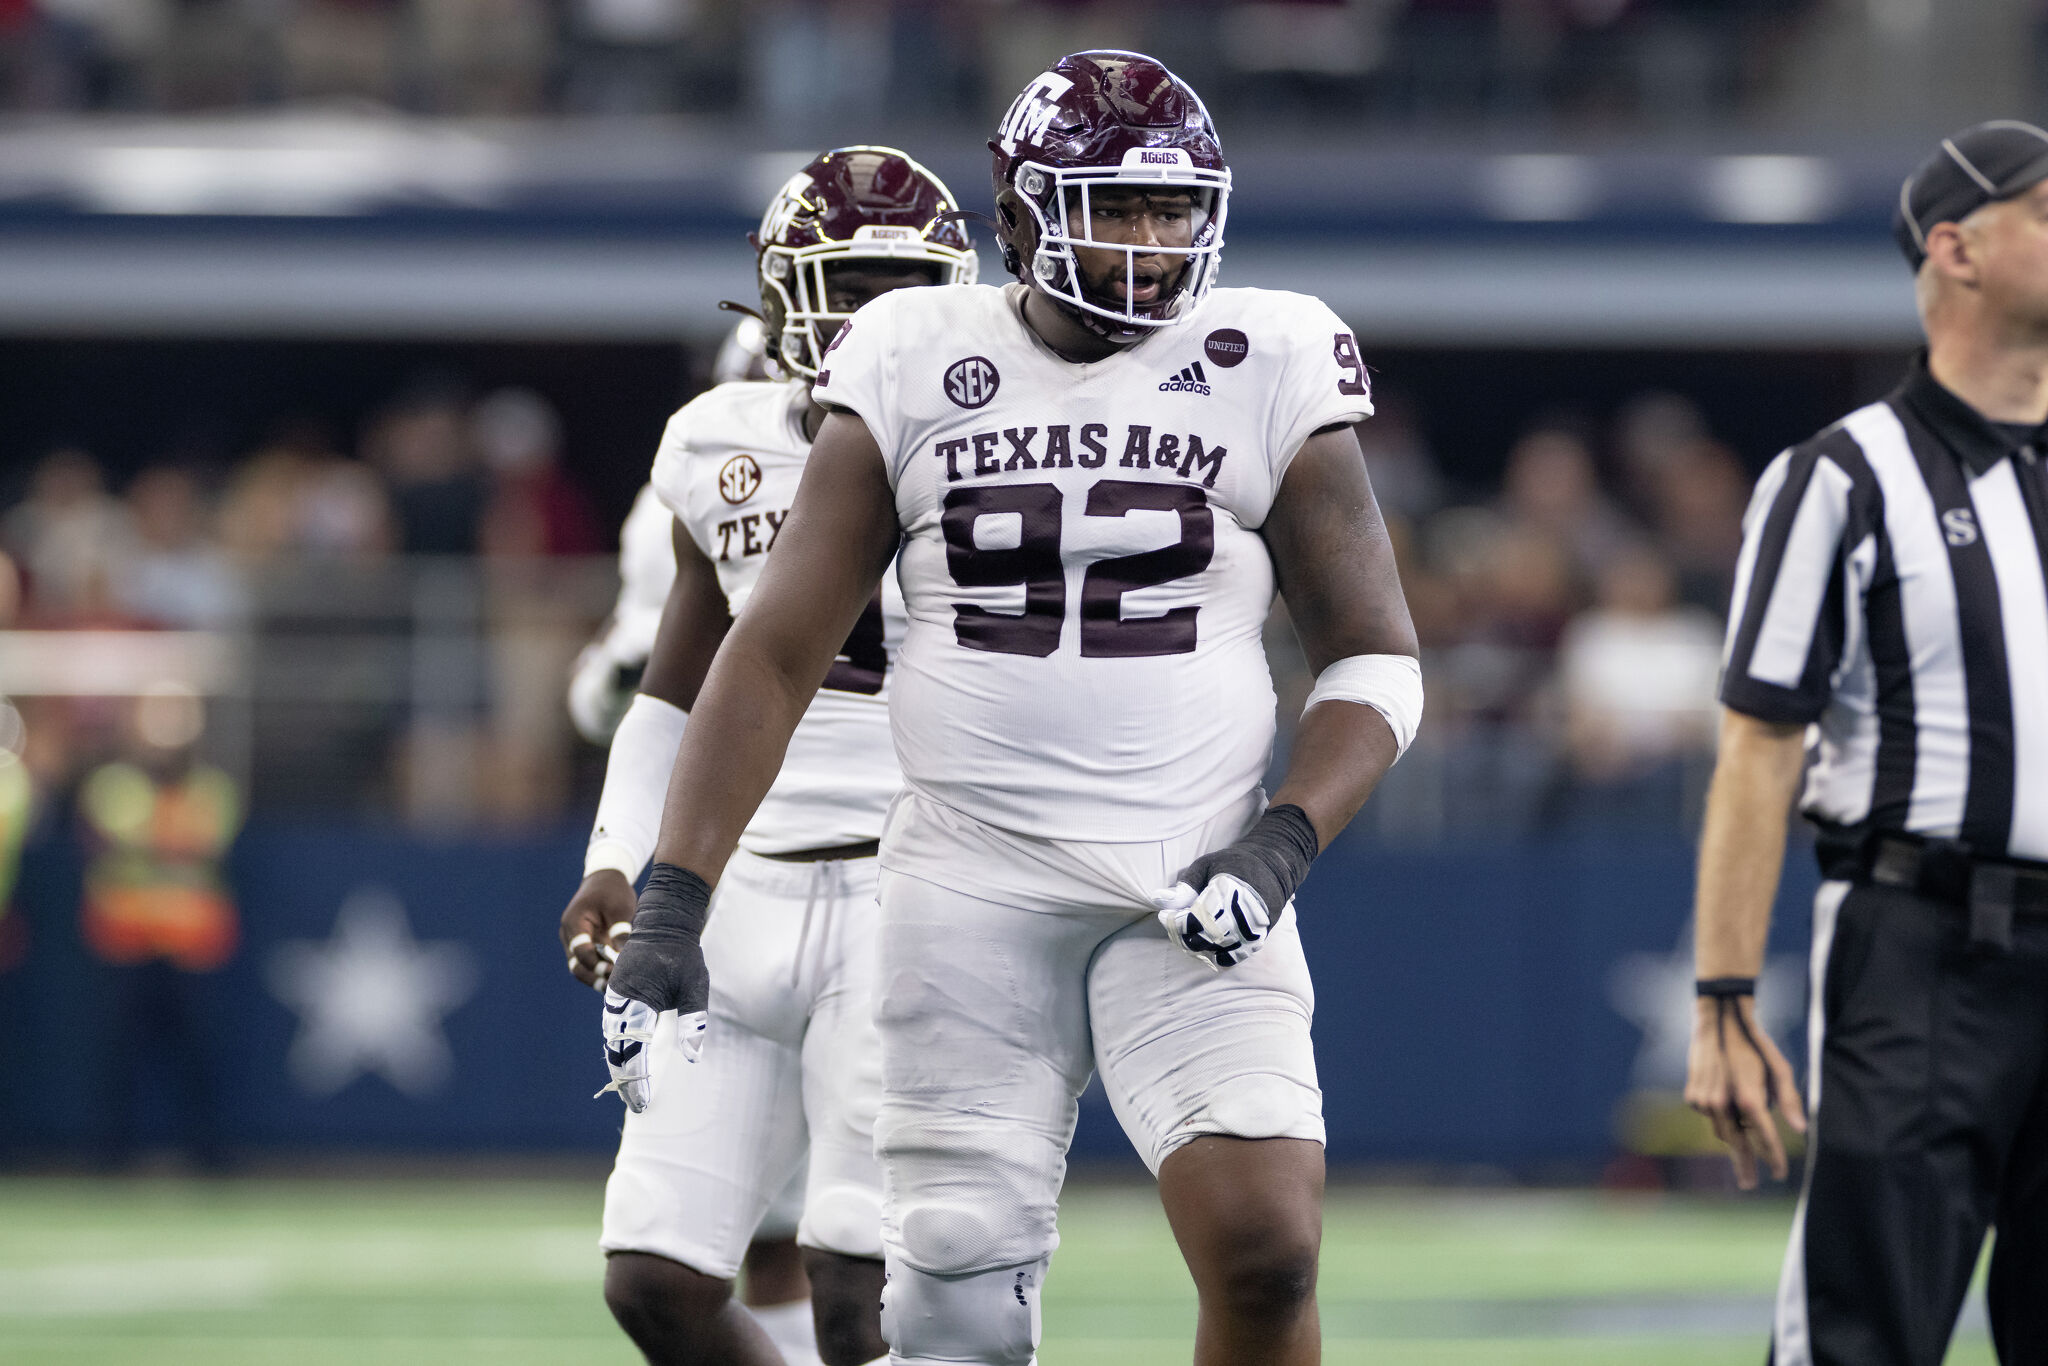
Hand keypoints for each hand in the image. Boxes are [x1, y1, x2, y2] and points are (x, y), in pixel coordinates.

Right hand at [560, 871, 637, 990]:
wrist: (605, 880)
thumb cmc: (613, 891)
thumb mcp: (620, 908)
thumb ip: (619, 931)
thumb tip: (623, 958)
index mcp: (574, 922)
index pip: (580, 951)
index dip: (596, 964)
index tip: (613, 971)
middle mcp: (569, 935)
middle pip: (576, 965)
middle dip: (594, 977)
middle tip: (615, 986)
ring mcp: (574, 941)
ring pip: (580, 968)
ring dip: (595, 978)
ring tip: (615, 988)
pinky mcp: (584, 945)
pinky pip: (588, 963)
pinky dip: (599, 971)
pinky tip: (614, 979)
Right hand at [596, 863, 714, 1111]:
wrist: (666, 921)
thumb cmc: (684, 954)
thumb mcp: (695, 986)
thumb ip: (693, 1020)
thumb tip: (692, 1056)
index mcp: (638, 999)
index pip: (634, 1048)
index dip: (636, 1076)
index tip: (642, 1100)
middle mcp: (620, 998)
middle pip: (617, 1047)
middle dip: (625, 1076)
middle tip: (635, 1102)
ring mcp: (615, 994)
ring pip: (612, 1037)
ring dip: (619, 1062)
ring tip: (629, 1088)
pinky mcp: (617, 991)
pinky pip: (614, 1023)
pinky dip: (618, 1044)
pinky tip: (626, 1060)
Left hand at [1149, 873, 1271, 968]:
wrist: (1273, 868)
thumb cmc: (1234, 864)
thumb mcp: (1206, 865)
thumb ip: (1184, 885)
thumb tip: (1158, 899)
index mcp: (1229, 890)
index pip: (1195, 918)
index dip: (1175, 922)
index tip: (1164, 915)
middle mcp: (1243, 912)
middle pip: (1206, 937)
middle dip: (1183, 935)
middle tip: (1174, 925)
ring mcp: (1254, 927)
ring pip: (1219, 949)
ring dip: (1198, 945)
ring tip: (1189, 933)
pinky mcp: (1260, 936)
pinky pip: (1237, 956)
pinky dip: (1219, 955)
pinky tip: (1209, 946)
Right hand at [1684, 994, 1806, 1188]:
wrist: (1718, 1022)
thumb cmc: (1754, 1045)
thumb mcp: (1780, 1068)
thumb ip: (1789, 1100)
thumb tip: (1801, 1129)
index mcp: (1748, 1095)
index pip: (1764, 1136)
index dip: (1773, 1157)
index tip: (1780, 1173)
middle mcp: (1722, 1101)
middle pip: (1736, 1142)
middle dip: (1745, 1163)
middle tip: (1751, 1184)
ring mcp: (1704, 1100)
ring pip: (1721, 1130)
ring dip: (1734, 1138)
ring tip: (1745, 1145)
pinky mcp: (1692, 1096)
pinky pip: (1711, 1117)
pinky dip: (1722, 1119)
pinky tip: (1729, 1108)